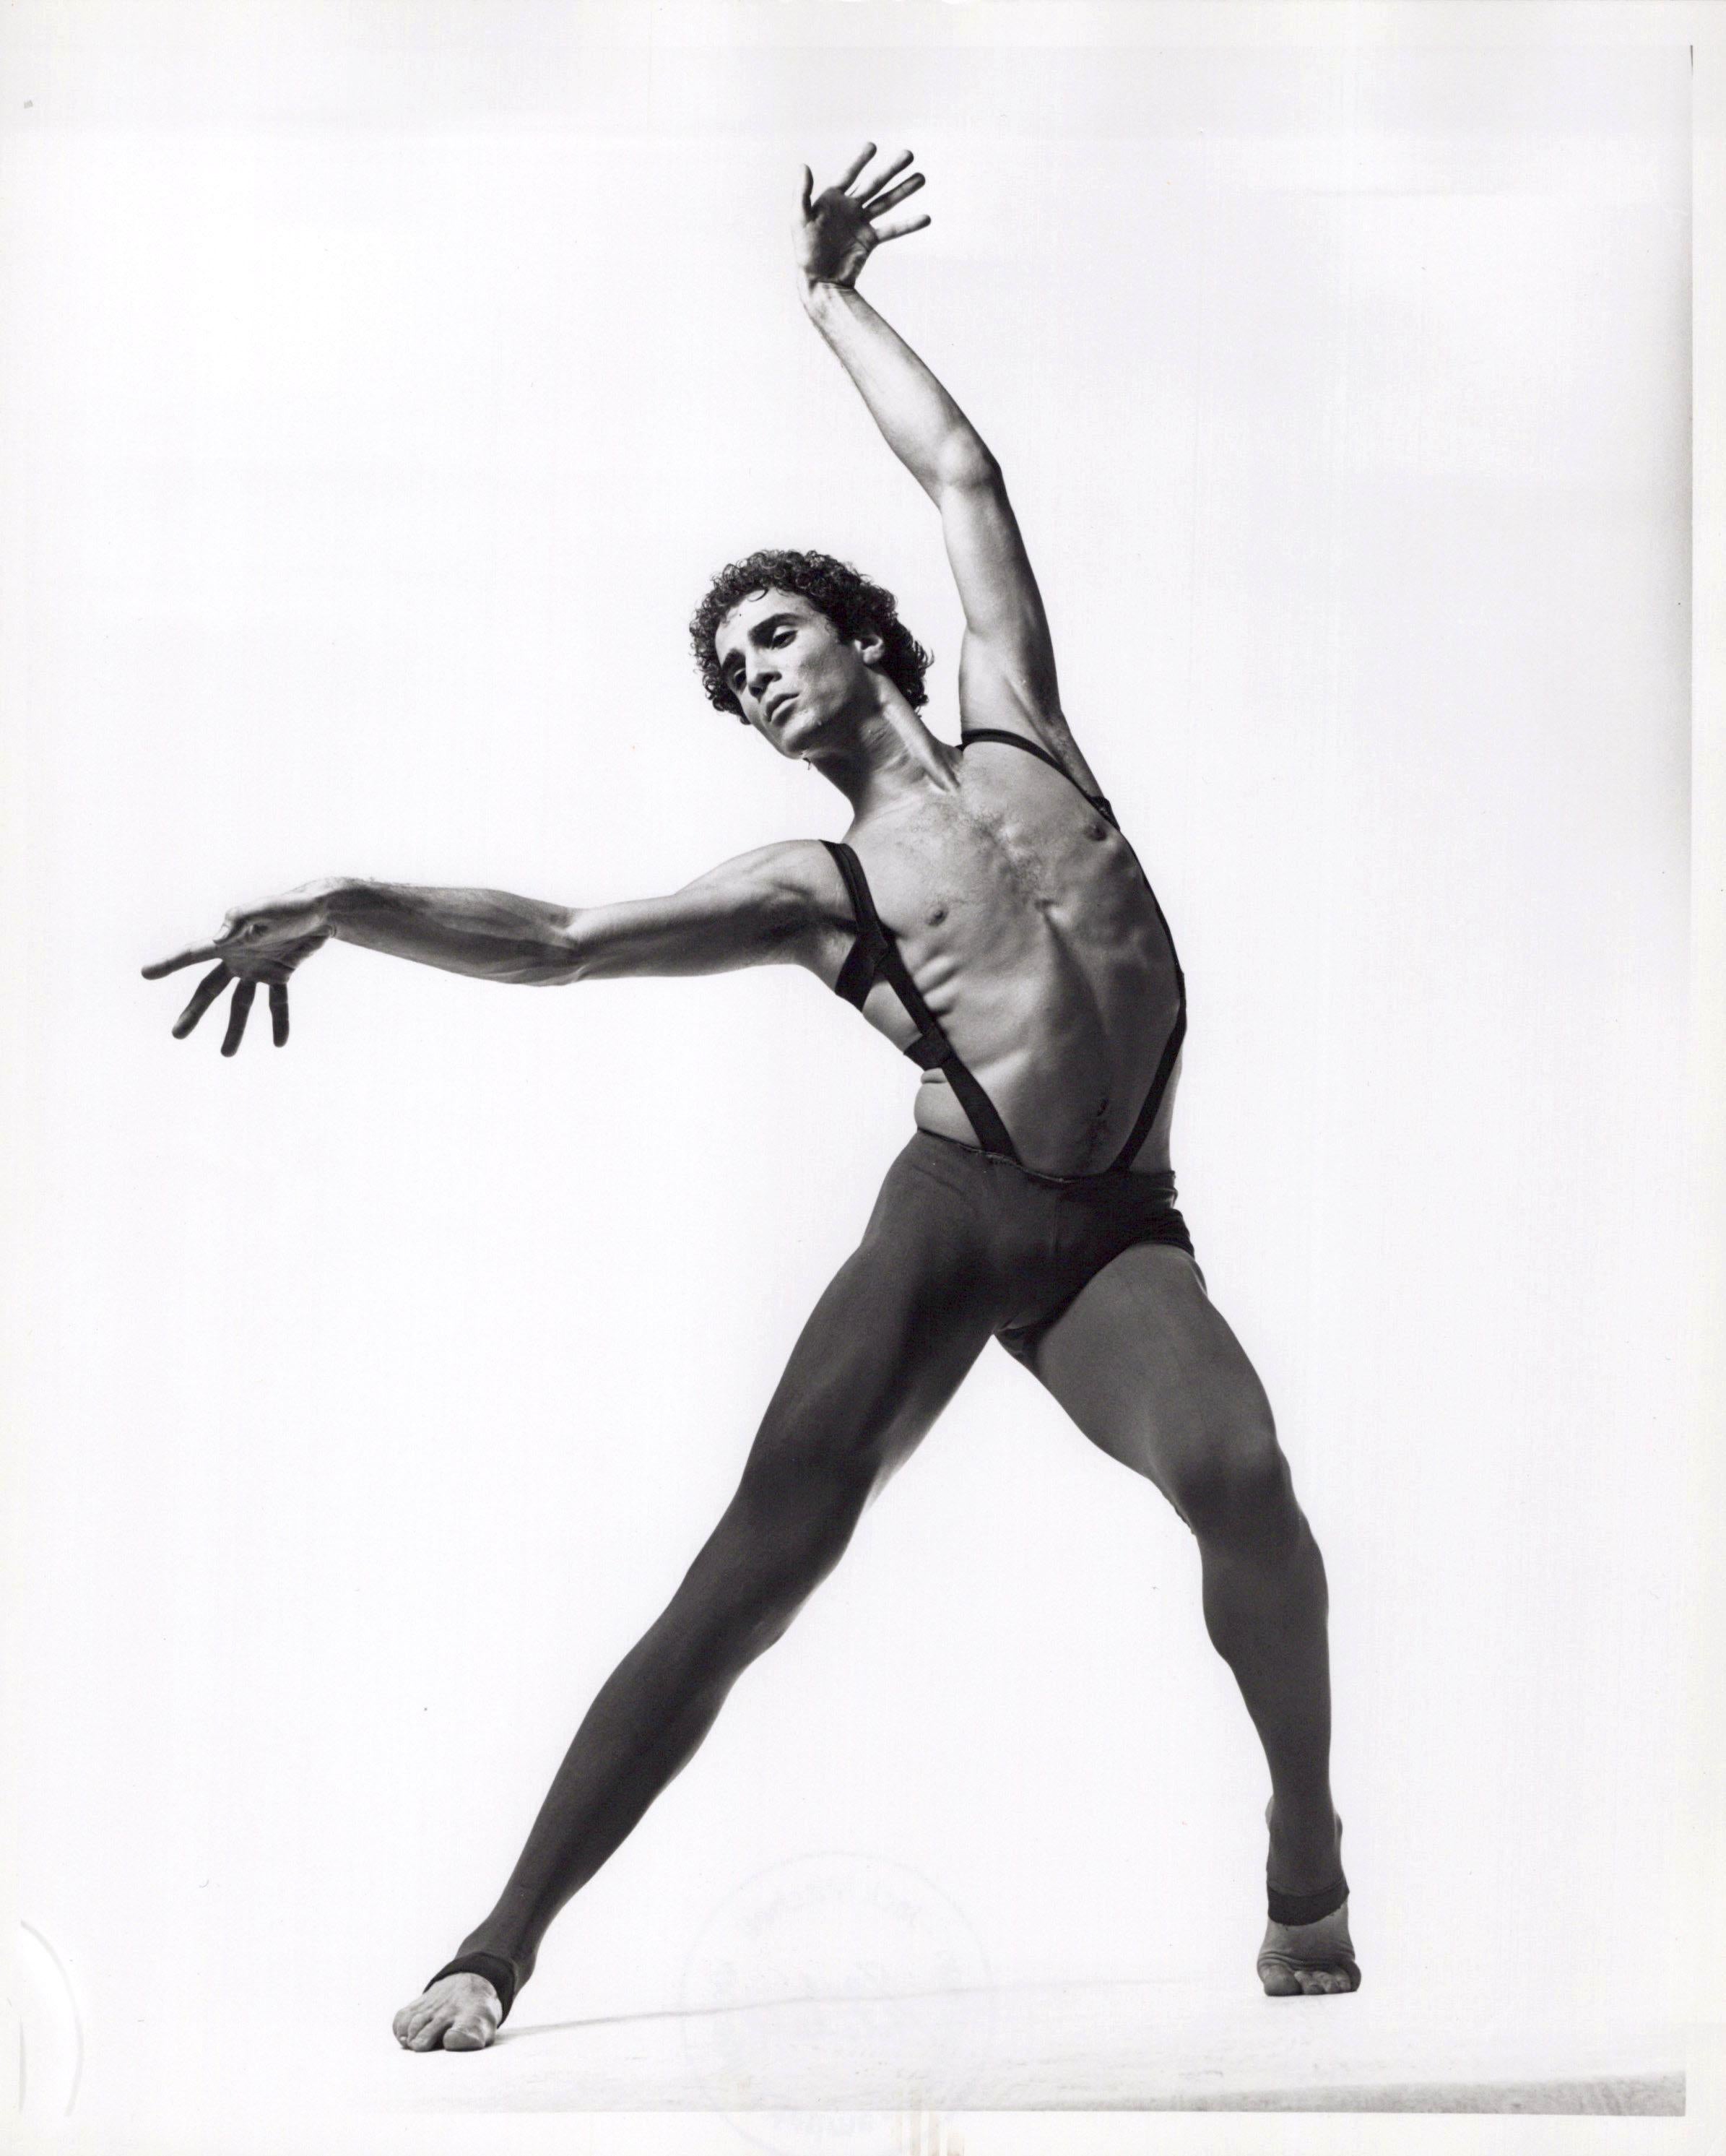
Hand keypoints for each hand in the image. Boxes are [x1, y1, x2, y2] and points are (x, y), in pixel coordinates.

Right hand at [142, 886, 334, 1054]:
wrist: (320, 911)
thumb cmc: (289, 906)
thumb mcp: (264, 909)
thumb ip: (239, 920)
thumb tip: (218, 941)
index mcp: (228, 940)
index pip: (193, 954)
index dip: (169, 964)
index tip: (145, 974)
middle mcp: (237, 957)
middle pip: (210, 989)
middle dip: (194, 1012)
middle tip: (177, 1035)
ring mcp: (257, 968)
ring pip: (241, 1003)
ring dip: (235, 1028)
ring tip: (227, 1054)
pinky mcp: (280, 974)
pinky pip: (277, 1003)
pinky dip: (279, 1021)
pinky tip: (279, 1042)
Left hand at [796, 144, 929, 289]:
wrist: (820, 281)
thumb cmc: (805, 252)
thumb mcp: (799, 221)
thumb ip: (801, 194)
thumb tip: (803, 166)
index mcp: (832, 199)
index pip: (849, 174)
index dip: (860, 160)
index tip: (873, 146)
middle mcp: (850, 207)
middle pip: (874, 184)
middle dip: (891, 169)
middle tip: (908, 154)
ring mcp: (861, 223)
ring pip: (886, 202)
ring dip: (904, 190)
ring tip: (921, 178)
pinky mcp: (870, 241)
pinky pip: (892, 230)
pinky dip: (908, 225)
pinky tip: (925, 218)